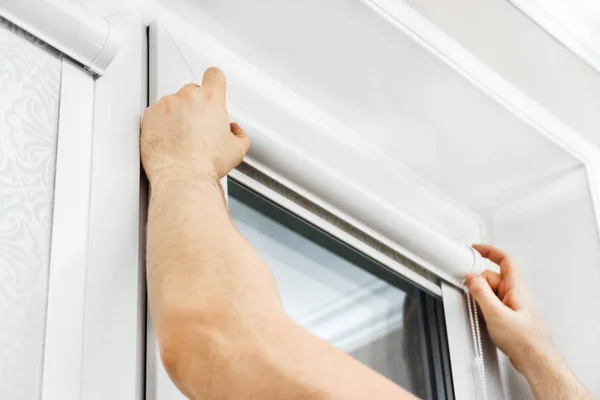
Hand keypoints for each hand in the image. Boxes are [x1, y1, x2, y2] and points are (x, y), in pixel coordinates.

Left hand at [141, 67, 249, 185]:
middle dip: (195, 105)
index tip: (213, 86)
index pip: (214, 75)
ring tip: (182, 139)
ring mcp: (166, 104)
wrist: (181, 176)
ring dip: (177, 116)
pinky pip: (157, 114)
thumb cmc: (206, 163)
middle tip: (198, 126)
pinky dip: (161, 124)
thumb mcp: (237, 150)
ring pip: (174, 104)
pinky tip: (169, 141)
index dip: (214, 81)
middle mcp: (188, 97)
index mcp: (211, 100)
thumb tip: (234, 131)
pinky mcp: (150, 115)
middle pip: (193, 91)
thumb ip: (239, 133)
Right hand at [465, 244, 551, 374]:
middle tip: (472, 295)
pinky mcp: (509, 314)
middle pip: (492, 277)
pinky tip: (485, 319)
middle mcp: (515, 293)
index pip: (504, 260)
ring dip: (481, 298)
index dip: (489, 251)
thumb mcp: (496, 314)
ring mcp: (512, 304)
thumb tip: (472, 278)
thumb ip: (482, 293)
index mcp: (516, 287)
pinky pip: (492, 303)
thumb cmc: (524, 340)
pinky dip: (485, 307)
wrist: (534, 359)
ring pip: (490, 292)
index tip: (475, 249)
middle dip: (479, 284)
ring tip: (482, 313)